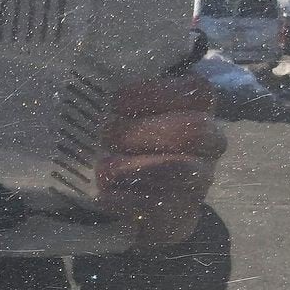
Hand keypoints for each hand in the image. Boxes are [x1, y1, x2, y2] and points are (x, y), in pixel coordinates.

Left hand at [96, 73, 226, 246]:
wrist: (122, 210)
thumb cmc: (119, 149)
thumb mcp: (119, 116)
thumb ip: (118, 96)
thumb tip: (83, 71)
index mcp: (194, 111)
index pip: (196, 91)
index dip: (158, 93)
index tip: (117, 101)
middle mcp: (206, 145)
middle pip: (195, 130)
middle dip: (143, 132)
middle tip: (107, 136)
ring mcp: (198, 183)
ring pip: (183, 171)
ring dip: (135, 168)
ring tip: (104, 170)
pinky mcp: (181, 217)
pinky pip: (163, 207)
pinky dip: (127, 200)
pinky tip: (105, 196)